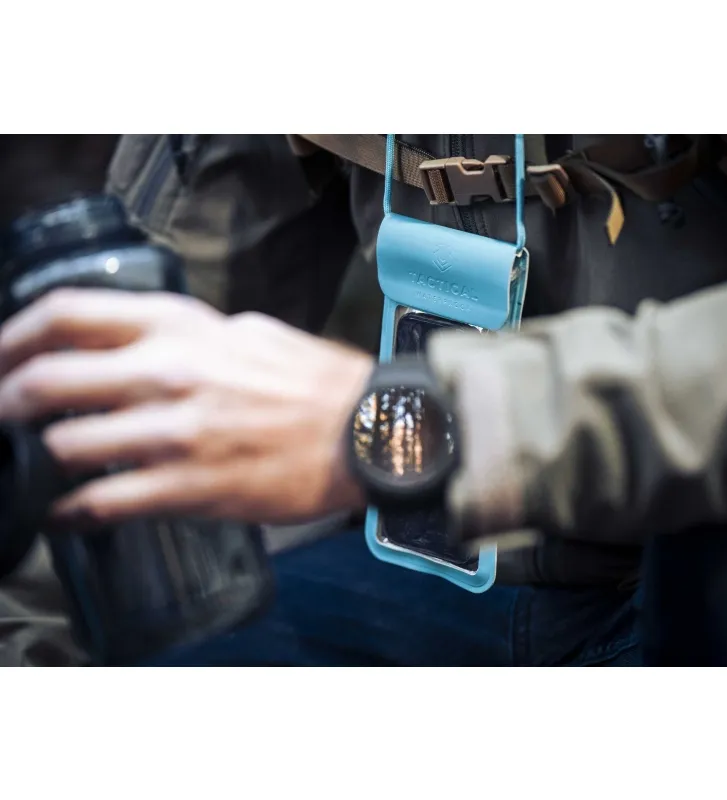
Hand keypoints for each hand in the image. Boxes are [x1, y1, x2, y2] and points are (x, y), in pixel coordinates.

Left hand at [0, 289, 372, 526]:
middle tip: (3, 418)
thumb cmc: (316, 383)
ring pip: (64, 447)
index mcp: (183, 327)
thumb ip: (188, 337)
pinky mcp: (192, 488)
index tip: (2, 358)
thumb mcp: (248, 332)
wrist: (369, 431)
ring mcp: (177, 433)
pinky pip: (102, 503)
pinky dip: (71, 512)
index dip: (13, 336)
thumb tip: (141, 351)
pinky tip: (67, 513)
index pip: (67, 314)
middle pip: (45, 381)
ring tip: (43, 468)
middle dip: (6, 403)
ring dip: (42, 461)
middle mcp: (169, 373)